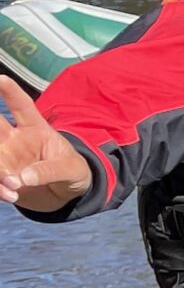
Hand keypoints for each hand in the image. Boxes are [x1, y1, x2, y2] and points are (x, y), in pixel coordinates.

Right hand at [0, 81, 92, 210]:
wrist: (67, 193)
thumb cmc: (72, 171)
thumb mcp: (71, 169)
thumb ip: (49, 170)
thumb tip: (22, 179)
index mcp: (35, 129)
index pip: (20, 106)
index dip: (9, 91)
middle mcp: (13, 139)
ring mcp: (4, 157)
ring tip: (13, 185)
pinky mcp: (0, 176)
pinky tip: (10, 196)